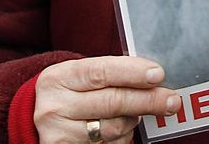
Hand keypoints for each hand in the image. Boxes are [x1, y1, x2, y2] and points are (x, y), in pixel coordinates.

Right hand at [34, 56, 180, 143]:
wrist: (37, 118)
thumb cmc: (71, 92)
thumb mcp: (81, 75)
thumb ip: (112, 72)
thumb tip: (154, 76)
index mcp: (60, 77)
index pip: (101, 72)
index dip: (133, 73)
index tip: (158, 74)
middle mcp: (55, 106)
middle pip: (112, 102)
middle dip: (148, 100)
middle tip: (171, 100)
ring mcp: (59, 134)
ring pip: (113, 128)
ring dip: (134, 120)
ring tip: (136, 112)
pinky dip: (123, 136)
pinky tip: (122, 127)